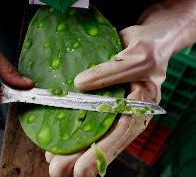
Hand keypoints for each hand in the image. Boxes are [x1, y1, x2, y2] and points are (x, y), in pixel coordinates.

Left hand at [46, 0, 195, 175]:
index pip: (120, 134)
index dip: (100, 152)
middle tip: (57, 170)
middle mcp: (129, 113)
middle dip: (81, 158)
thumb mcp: (135, 56)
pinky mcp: (107, 105)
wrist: (149, 40)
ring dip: (75, 152)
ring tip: (54, 162)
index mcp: (141, 106)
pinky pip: (92, 124)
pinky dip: (76, 135)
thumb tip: (80, 84)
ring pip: (97, 136)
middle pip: (105, 141)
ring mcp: (117, 111)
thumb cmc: (147, 47)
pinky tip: (60, 144)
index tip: (79, 169)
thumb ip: (111, 71)